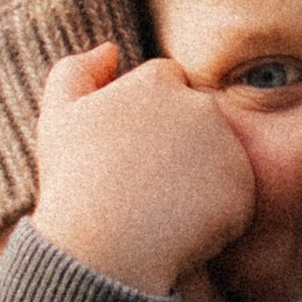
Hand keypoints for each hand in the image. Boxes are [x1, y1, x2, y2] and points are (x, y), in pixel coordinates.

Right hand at [29, 45, 253, 296]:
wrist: (101, 251)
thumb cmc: (73, 184)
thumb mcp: (57, 118)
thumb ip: (76, 72)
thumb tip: (110, 50)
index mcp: (158, 81)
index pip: (166, 84)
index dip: (147, 118)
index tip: (129, 150)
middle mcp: (200, 104)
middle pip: (197, 118)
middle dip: (179, 143)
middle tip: (144, 184)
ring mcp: (226, 145)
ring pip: (218, 157)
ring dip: (198, 177)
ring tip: (158, 209)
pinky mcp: (244, 189)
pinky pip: (234, 197)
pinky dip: (214, 214)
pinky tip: (179, 230)